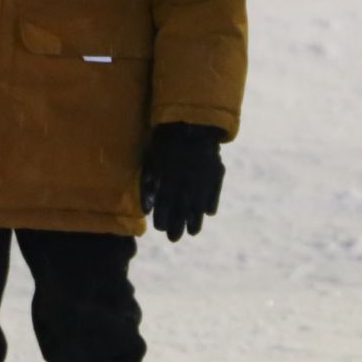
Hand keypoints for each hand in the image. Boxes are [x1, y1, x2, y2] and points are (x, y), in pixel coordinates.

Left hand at [140, 122, 225, 241]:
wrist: (192, 122)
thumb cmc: (167, 138)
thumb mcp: (153, 157)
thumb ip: (149, 181)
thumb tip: (146, 206)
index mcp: (170, 177)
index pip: (165, 204)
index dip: (162, 217)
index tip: (159, 228)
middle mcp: (188, 181)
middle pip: (182, 209)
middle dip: (177, 225)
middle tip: (174, 239)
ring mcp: (204, 178)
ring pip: (199, 205)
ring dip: (195, 220)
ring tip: (193, 232)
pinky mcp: (216, 172)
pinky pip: (214, 192)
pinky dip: (211, 203)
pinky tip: (208, 213)